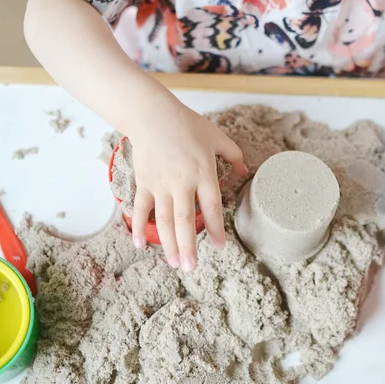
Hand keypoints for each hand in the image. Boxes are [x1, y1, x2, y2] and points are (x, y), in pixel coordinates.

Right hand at [128, 99, 247, 271]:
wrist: (153, 114)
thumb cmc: (187, 124)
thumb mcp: (217, 136)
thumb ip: (234, 155)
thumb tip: (246, 173)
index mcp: (203, 172)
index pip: (211, 206)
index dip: (216, 229)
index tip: (219, 246)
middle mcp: (181, 182)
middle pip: (186, 220)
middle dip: (189, 246)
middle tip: (191, 268)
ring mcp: (160, 184)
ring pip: (164, 220)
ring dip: (168, 243)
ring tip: (173, 264)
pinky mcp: (144, 182)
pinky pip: (141, 208)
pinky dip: (138, 226)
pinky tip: (139, 245)